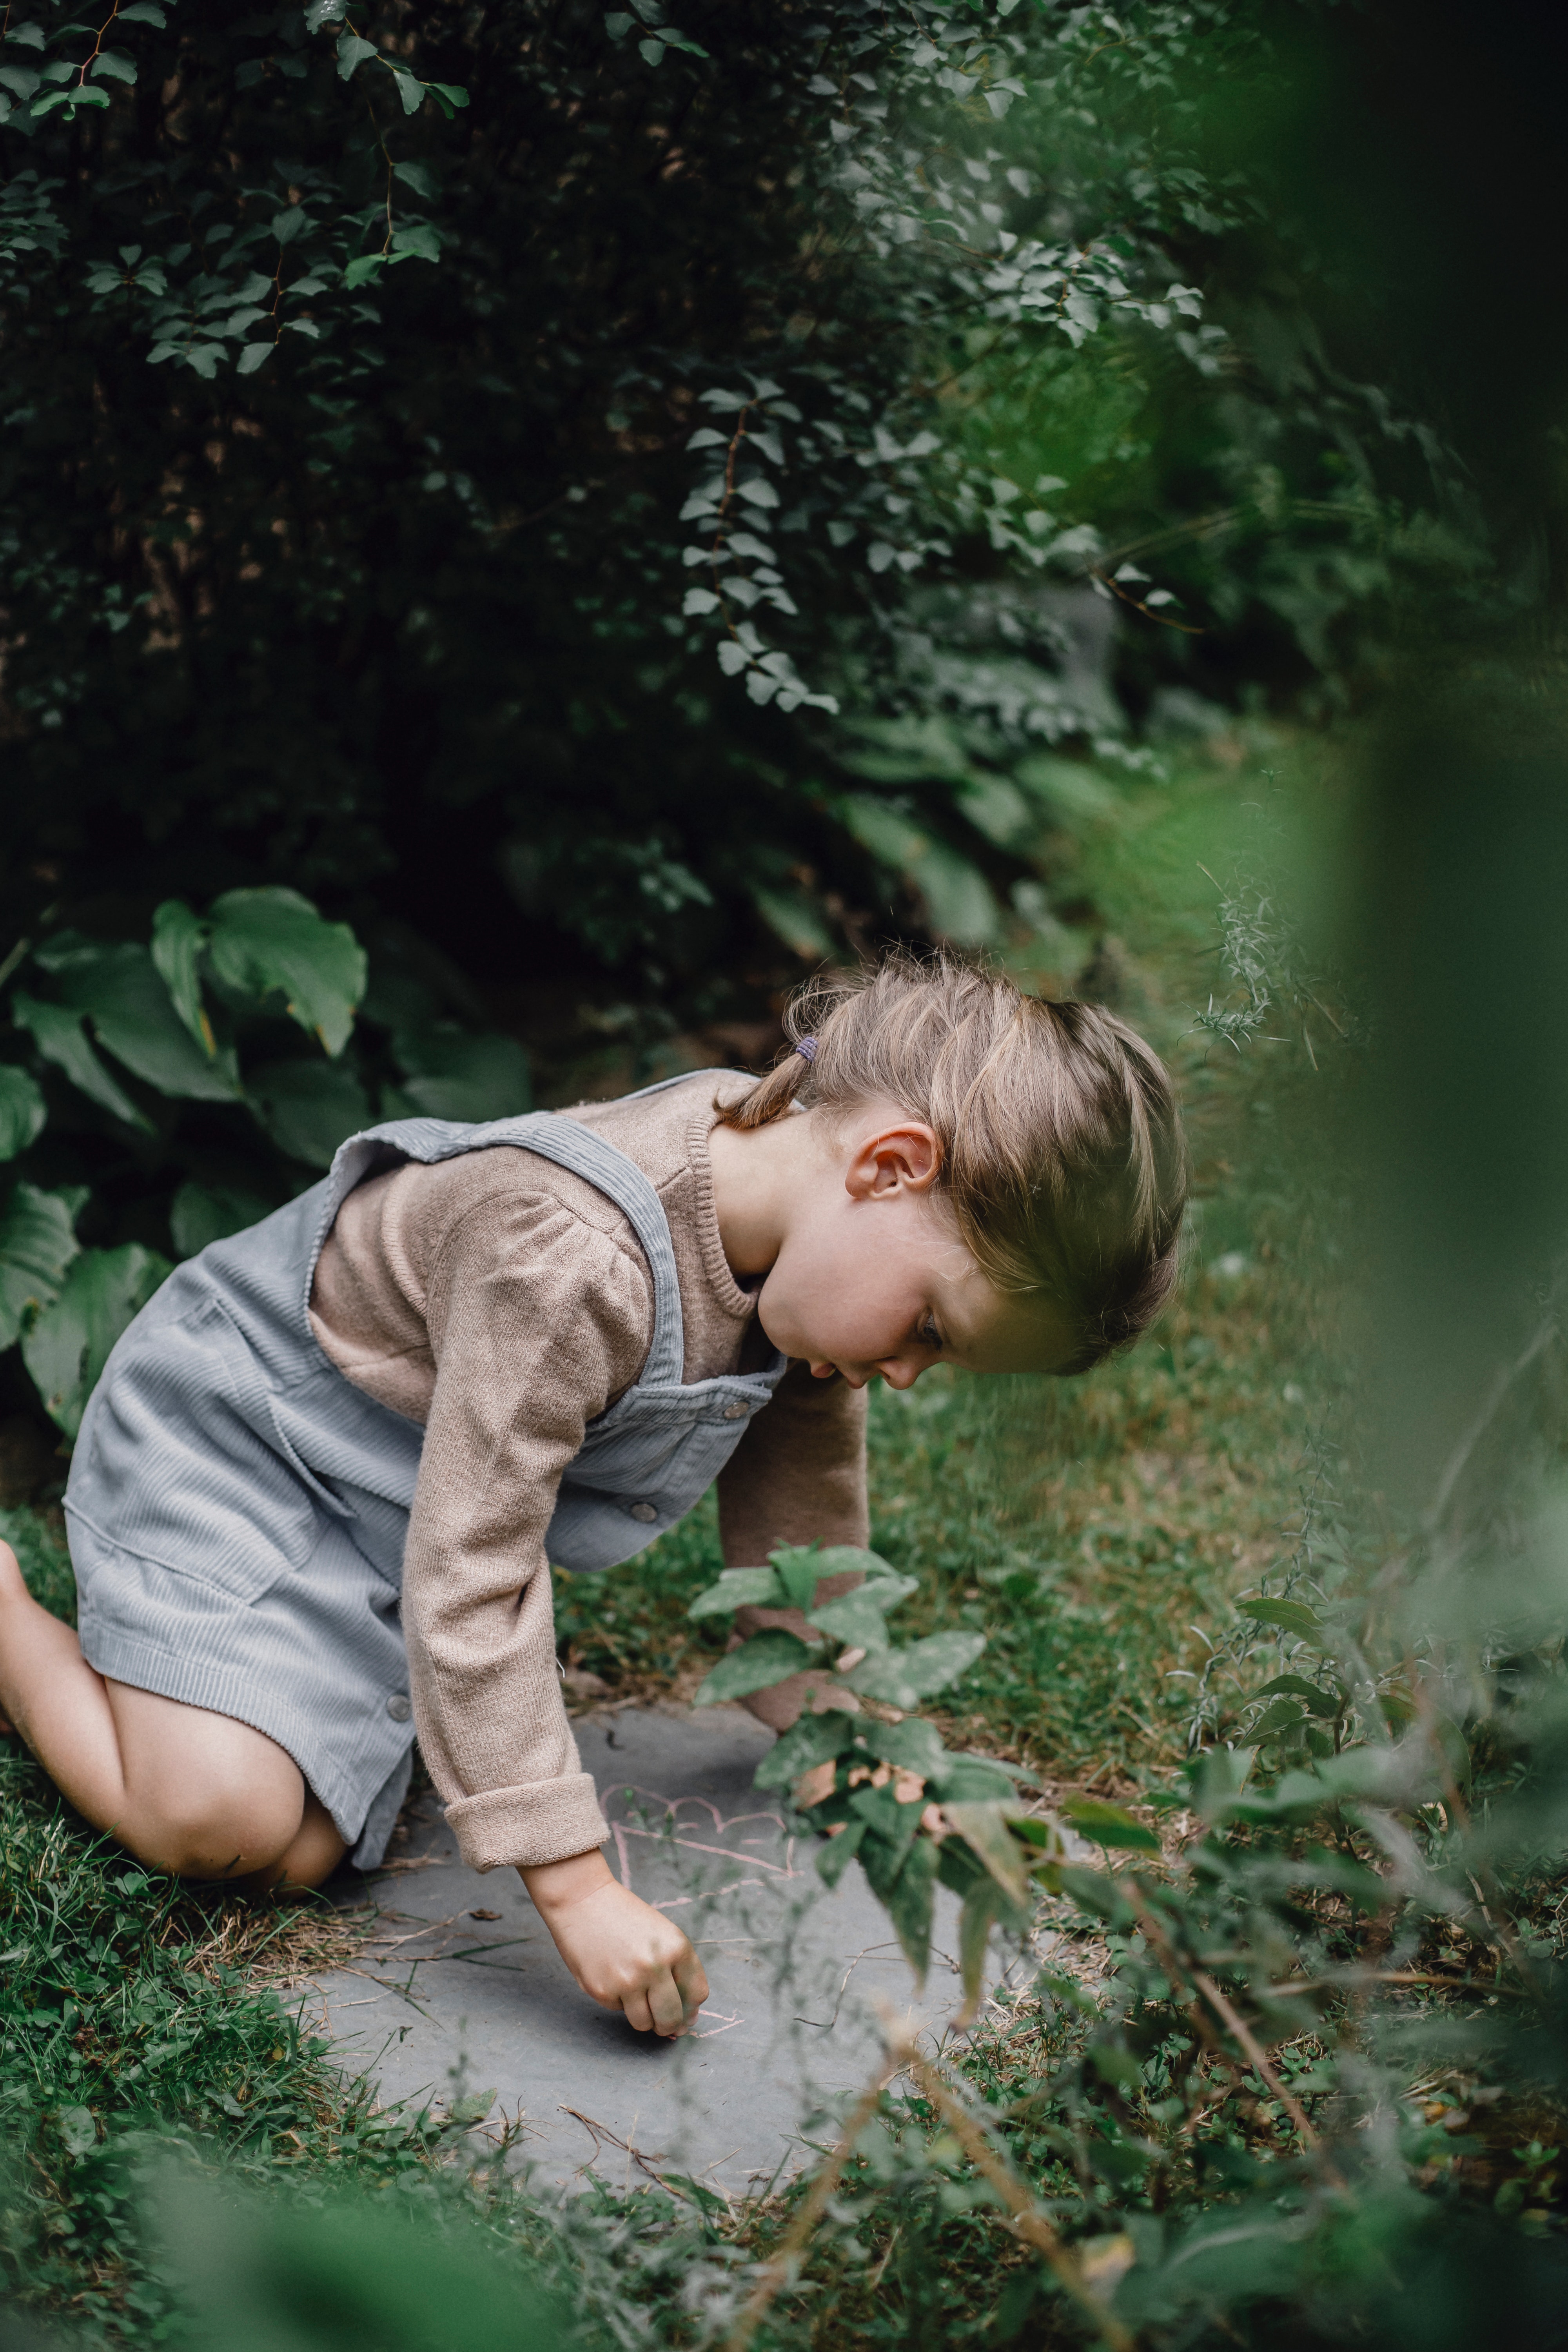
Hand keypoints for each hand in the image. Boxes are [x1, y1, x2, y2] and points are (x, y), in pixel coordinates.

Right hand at [520, 1849, 707, 2036]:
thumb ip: (678, 1970)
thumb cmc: (625, 1916)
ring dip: (643, 2018)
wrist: (582, 1900)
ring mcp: (628, 1981)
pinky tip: (610, 1977)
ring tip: (634, 1995)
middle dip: (669, 2025)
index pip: (697, 1994)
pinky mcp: (603, 1992)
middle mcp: (655, 1966)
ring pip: (645, 2024)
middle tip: (662, 2022)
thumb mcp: (662, 1934)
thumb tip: (687, 2019)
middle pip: (672, 2017)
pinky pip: (618, 2010)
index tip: (685, 2014)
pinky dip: (617, 2001)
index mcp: (676, 1948)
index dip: (691, 2009)